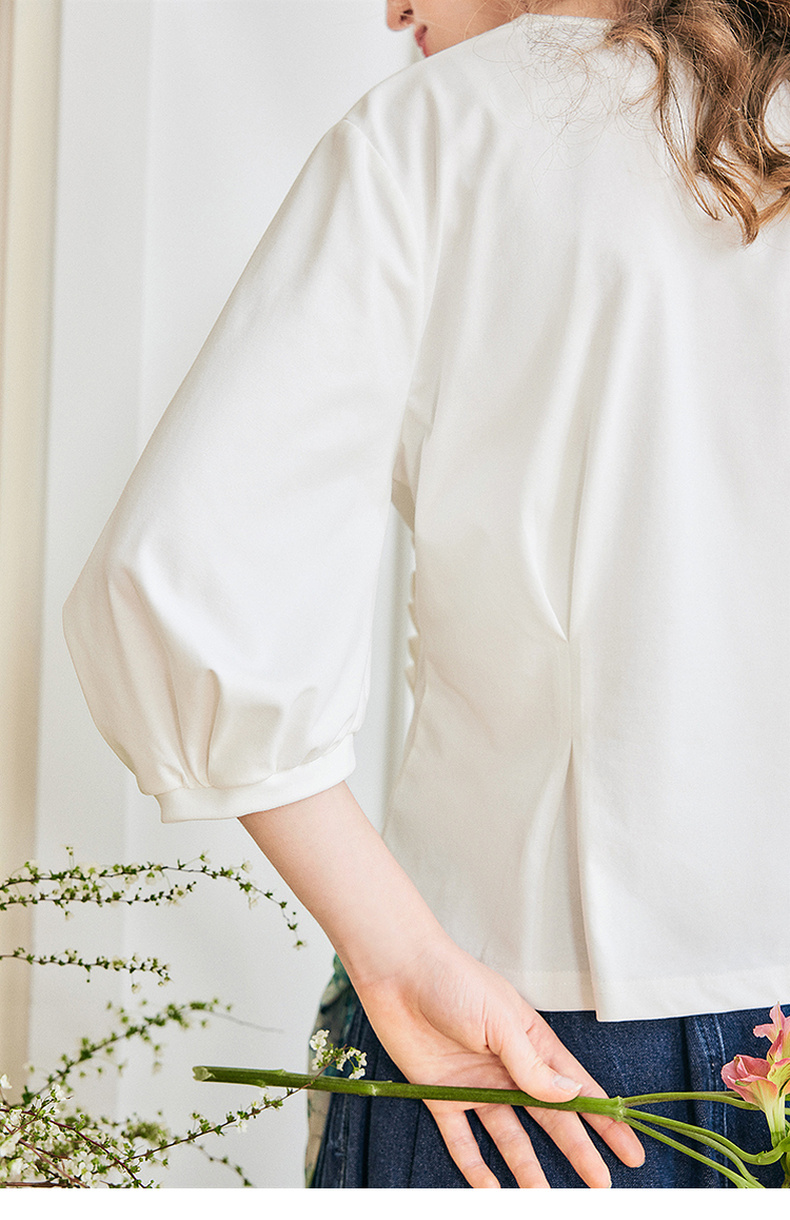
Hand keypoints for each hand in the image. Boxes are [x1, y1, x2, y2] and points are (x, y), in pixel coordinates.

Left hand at [239, 784, 643, 1187]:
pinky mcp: (442, 1095)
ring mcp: (476, 1084)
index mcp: (530, 1043)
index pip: (576, 1088)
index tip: (630, 1149)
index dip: (604, 1119)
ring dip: (528, 1167)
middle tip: (601, 1184)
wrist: (398, 974)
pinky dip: (476, 1167)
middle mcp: (508, 1068)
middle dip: (577, 1150)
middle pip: (550, 1118)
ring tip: (546, 1199)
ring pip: (510, 1136)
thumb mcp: (501, 1021)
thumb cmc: (452, 981)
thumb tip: (571, 1097)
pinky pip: (463, 1140)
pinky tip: (491, 1190)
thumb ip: (533, 1065)